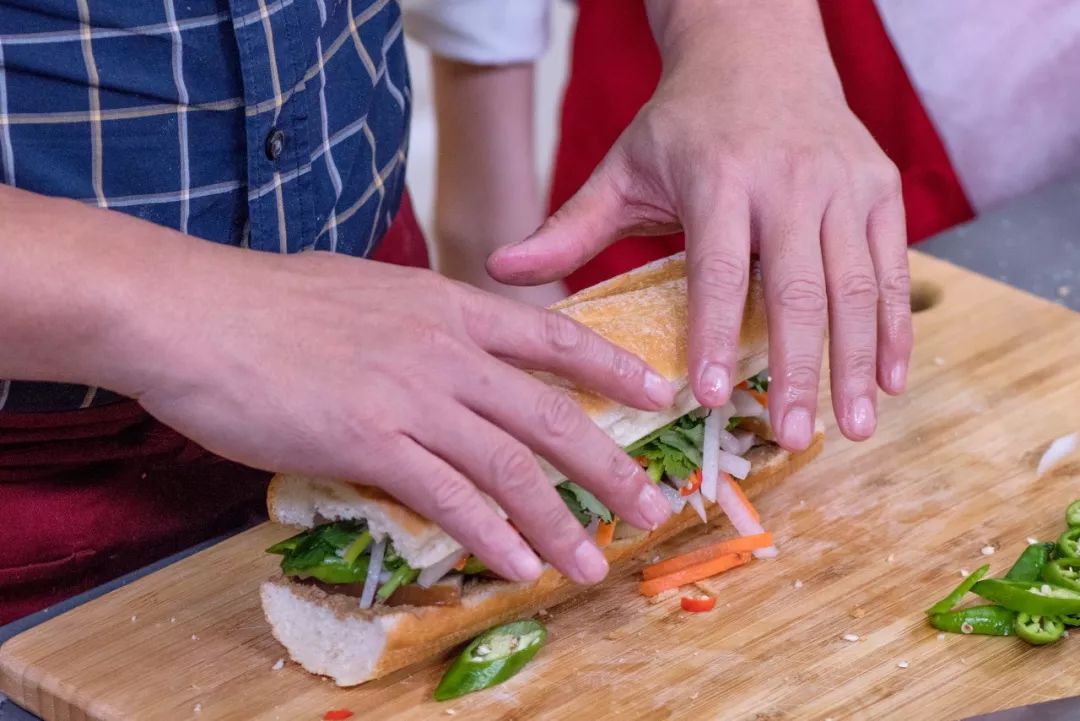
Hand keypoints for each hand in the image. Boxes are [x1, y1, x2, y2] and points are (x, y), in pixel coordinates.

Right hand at [120, 248, 673, 583]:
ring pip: (508, 465)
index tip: (655, 392)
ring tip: (590, 563)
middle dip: (608, 464)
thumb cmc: (267, 302)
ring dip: (557, 521)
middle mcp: (442, 349)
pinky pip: (446, 496)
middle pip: (549, 412)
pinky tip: (514, 567)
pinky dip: (488, 535)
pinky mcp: (365, 440)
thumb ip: (418, 320)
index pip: (550, 334)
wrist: (191, 310)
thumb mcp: (365, 290)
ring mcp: (407, 394)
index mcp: (445, 305)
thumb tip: (446, 344)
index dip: (610, 366)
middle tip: (652, 505)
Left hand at [487, 1, 911, 449]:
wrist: (759, 50)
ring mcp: (843, 184)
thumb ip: (569, 227)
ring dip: (857, 361)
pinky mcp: (880, 189)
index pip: (717, 268)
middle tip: (793, 437)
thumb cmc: (683, 122)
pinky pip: (893, 266)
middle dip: (798, 368)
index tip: (711, 396)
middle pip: (797, 287)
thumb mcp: (623, 168)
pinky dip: (895, 326)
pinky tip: (890, 379)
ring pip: (857, 285)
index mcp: (718, 177)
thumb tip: (497, 270)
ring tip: (855, 427)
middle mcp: (789, 180)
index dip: (715, 333)